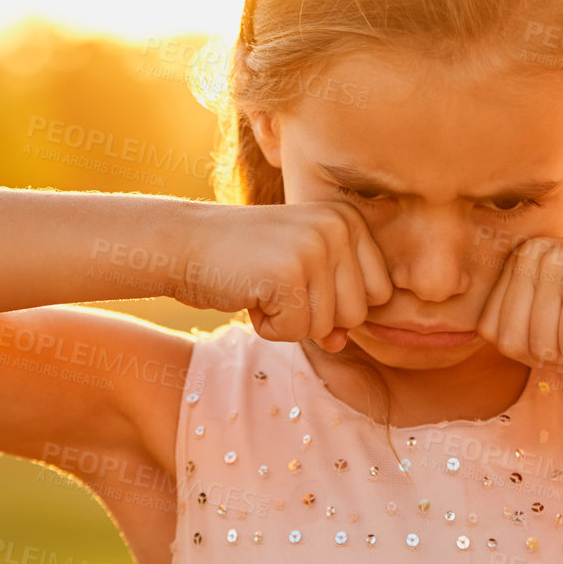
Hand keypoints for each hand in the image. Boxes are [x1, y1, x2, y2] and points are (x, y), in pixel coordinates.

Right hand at [169, 201, 393, 351]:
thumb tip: (342, 343)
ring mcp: (315, 247)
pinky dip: (268, 327)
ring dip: (289, 322)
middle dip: (315, 316)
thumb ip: (333, 306)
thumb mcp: (300, 276)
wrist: (183, 243)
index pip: (379, 294)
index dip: (337, 303)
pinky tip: (250, 294)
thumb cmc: (244, 261)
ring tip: (262, 286)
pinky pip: (295, 333)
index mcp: (351, 220)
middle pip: (358, 314)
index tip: (300, 280)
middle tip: (277, 285)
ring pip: (328, 327)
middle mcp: (339, 226)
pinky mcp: (287, 273)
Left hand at [474, 236, 562, 368]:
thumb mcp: (560, 304)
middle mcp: (533, 254)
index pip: (490, 329)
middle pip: (508, 342)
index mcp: (522, 256)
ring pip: (539, 348)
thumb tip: (473, 336)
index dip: (529, 347)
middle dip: (550, 352)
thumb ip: (521, 315)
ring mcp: (556, 267)